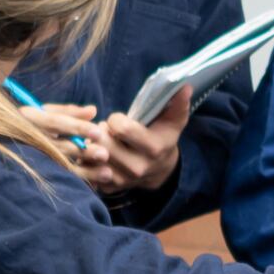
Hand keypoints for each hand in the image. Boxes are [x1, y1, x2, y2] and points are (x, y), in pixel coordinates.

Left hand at [62, 99, 184, 197]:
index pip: (122, 128)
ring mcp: (123, 180)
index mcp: (153, 148)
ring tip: (101, 140)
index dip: (115, 119)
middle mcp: (138, 167)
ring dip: (92, 145)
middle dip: (101, 131)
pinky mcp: (110, 187)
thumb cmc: (162, 137)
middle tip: (105, 130)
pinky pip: (89, 171)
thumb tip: (185, 86)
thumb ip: (178, 104)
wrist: (159, 170)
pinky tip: (95, 154)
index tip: (118, 120)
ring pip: (93, 157)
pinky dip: (88, 160)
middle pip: (104, 143)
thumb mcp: (173, 121)